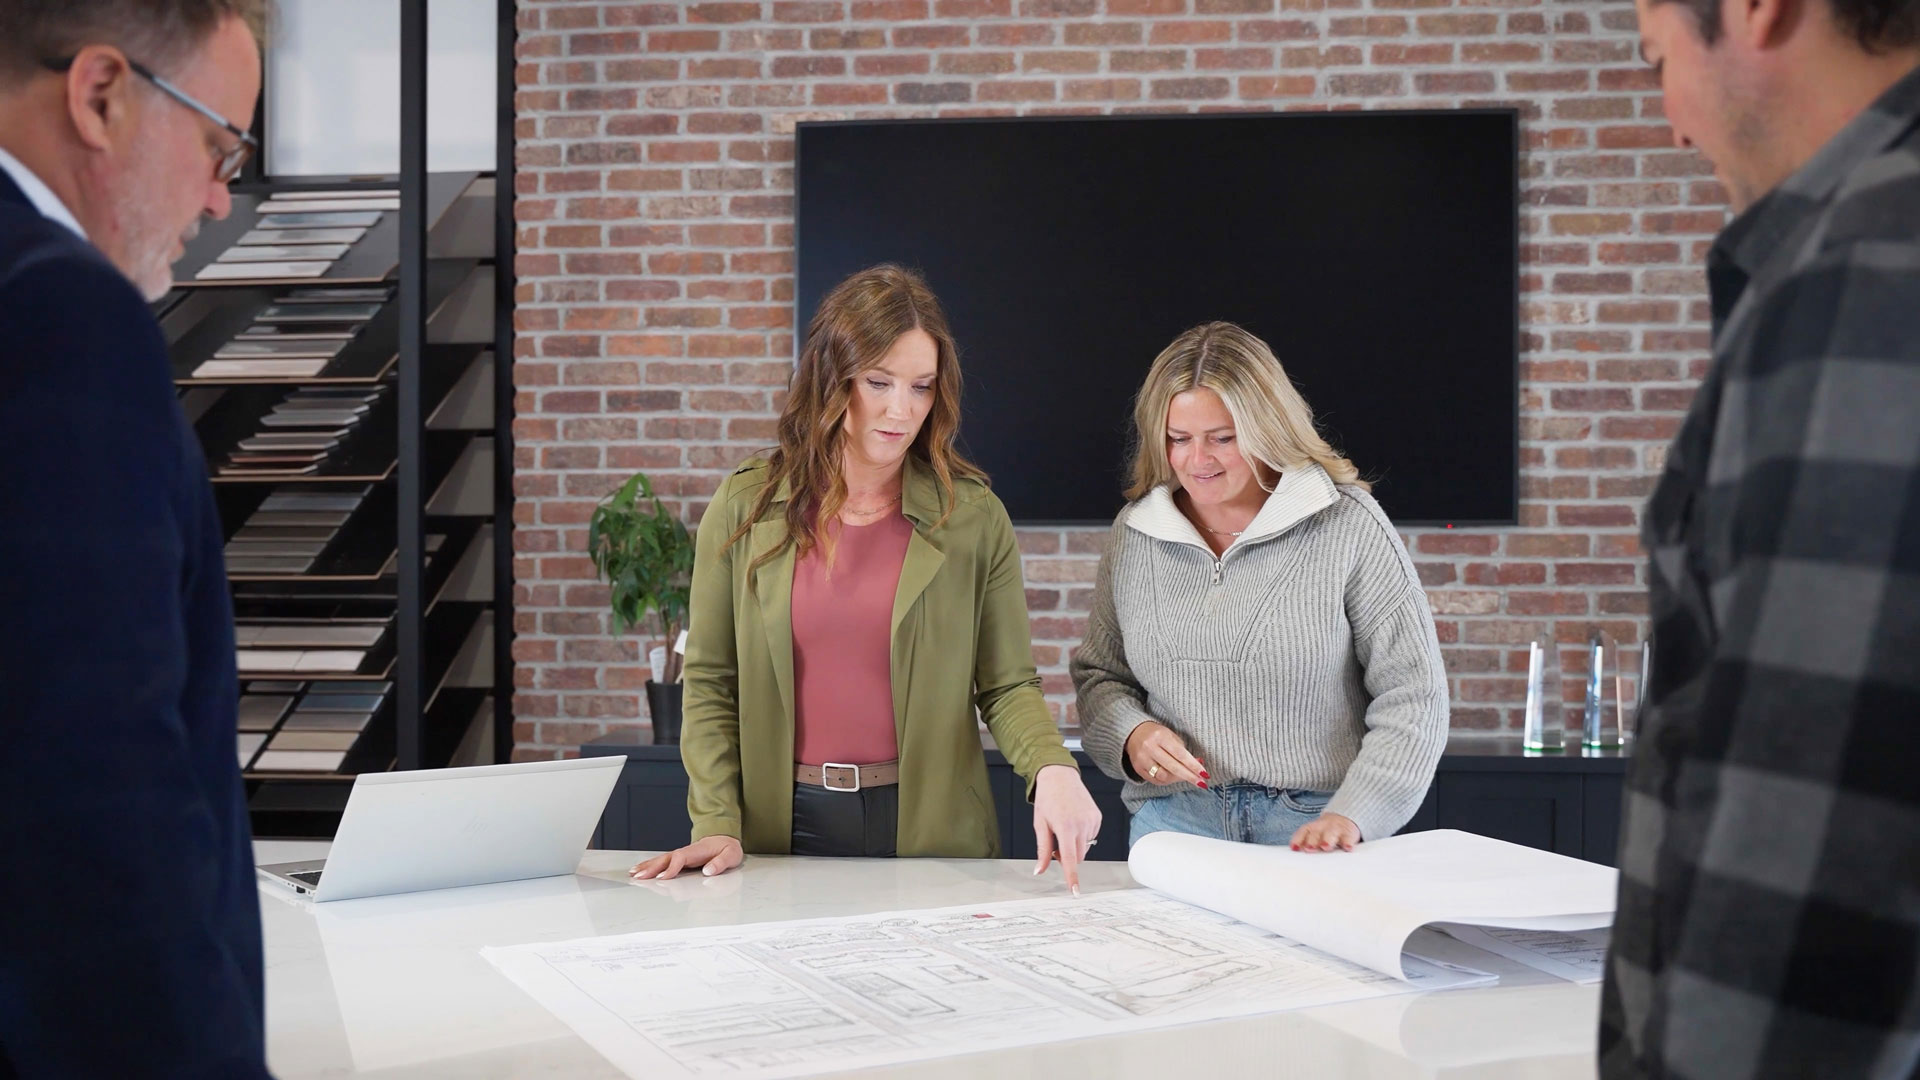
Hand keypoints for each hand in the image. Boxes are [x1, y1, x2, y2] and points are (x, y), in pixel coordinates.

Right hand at [630, 835, 743, 879]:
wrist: (725, 838)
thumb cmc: (727, 848)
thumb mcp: (731, 855)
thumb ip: (720, 863)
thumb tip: (709, 871)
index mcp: (697, 851)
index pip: (680, 858)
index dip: (670, 868)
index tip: (662, 878)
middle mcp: (686, 852)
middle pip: (665, 858)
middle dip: (651, 868)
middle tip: (639, 877)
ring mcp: (681, 854)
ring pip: (661, 859)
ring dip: (647, 866)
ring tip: (634, 874)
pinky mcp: (679, 859)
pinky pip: (662, 861)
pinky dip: (649, 865)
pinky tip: (640, 870)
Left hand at [1032, 764, 1101, 895]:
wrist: (1059, 776)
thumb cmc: (1047, 799)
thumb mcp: (1040, 824)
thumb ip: (1042, 850)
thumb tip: (1039, 870)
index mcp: (1065, 827)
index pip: (1070, 859)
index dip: (1072, 877)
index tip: (1075, 892)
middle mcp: (1082, 824)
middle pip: (1078, 856)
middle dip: (1067, 857)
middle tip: (1054, 845)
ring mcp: (1092, 820)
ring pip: (1085, 847)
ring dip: (1074, 846)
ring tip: (1063, 828)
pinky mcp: (1098, 817)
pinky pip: (1090, 836)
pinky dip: (1081, 836)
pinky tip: (1073, 822)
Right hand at [1124, 721, 1207, 787]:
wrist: (1132, 733)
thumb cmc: (1156, 734)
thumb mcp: (1171, 735)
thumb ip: (1184, 750)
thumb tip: (1199, 764)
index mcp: (1160, 736)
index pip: (1180, 754)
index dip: (1193, 765)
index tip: (1204, 774)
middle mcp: (1149, 748)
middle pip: (1173, 767)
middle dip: (1189, 776)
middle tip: (1202, 783)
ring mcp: (1142, 759)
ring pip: (1164, 776)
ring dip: (1178, 779)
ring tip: (1186, 777)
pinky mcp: (1137, 768)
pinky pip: (1155, 780)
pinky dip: (1167, 781)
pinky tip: (1174, 778)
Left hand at [1290, 813, 1359, 852]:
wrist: (1342, 819)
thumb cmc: (1323, 833)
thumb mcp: (1313, 836)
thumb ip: (1304, 844)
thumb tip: (1294, 857)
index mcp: (1311, 829)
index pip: (1303, 832)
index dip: (1298, 839)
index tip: (1294, 848)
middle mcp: (1322, 828)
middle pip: (1315, 832)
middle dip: (1311, 840)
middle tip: (1309, 849)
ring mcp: (1335, 829)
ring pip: (1331, 833)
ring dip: (1327, 840)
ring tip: (1326, 847)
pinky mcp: (1348, 834)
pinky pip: (1348, 837)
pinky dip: (1348, 842)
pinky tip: (1347, 848)